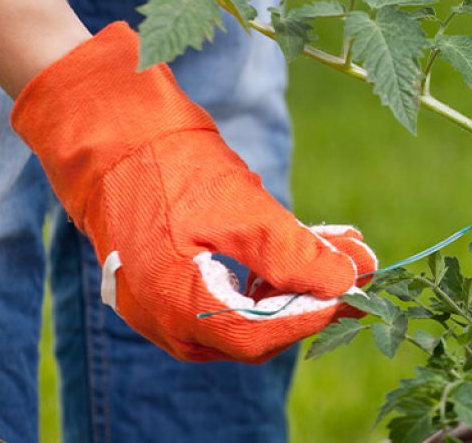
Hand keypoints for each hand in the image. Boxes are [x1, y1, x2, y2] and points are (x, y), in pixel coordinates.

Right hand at [11, 22, 375, 362]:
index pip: (261, 337)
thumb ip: (295, 253)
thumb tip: (350, 281)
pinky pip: (229, 294)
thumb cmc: (171, 167)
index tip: (356, 288)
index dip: (314, 315)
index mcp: (175, 307)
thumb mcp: (242, 209)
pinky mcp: (170, 284)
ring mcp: (163, 305)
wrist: (110, 133)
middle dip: (313, 295)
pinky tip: (306, 241)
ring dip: (299, 281)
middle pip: (257, 332)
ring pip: (247, 312)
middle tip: (360, 263)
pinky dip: (271, 272)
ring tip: (344, 244)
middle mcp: (165, 320)